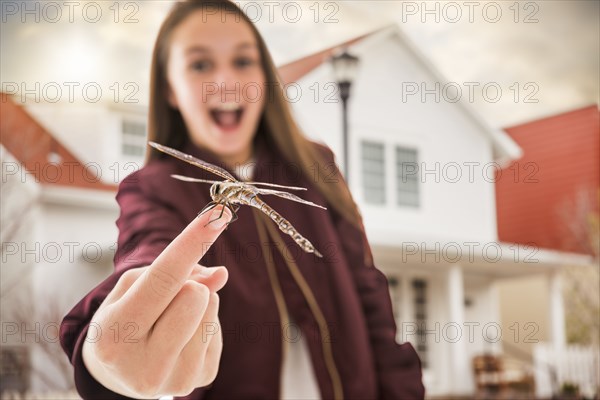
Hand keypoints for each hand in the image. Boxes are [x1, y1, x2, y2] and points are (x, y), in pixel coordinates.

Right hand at [82, 206, 231, 397]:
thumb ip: (173, 274)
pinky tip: (181, 338)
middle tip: (167, 297)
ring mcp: (175, 379)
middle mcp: (144, 364)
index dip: (192, 243)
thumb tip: (221, 276)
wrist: (117, 373)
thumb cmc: (122, 318)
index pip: (163, 279)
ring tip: (169, 320)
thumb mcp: (131, 289)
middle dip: (188, 283)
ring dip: (198, 303)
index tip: (218, 214)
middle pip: (196, 294)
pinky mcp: (199, 382)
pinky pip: (218, 329)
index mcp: (115, 335)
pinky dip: (204, 323)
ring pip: (212, 308)